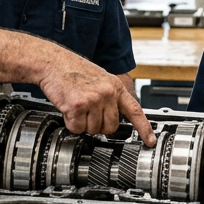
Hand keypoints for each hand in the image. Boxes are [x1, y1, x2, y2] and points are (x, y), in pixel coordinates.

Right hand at [38, 56, 155, 145]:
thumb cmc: (73, 70)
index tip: (149, 141)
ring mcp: (93, 100)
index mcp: (115, 87)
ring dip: (82, 123)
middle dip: (98, 125)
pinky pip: (77, 128)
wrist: (53, 62)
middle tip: (87, 112)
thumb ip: (111, 97)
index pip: (135, 111)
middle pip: (111, 127)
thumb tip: (114, 117)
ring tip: (77, 106)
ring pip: (93, 130)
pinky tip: (68, 108)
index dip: (144, 128)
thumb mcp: (100, 79)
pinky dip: (70, 123)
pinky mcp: (78, 106)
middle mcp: (107, 93)